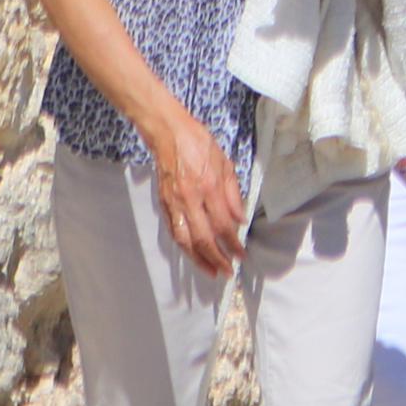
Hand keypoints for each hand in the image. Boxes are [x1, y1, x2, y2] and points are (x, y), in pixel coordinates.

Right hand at [147, 109, 249, 278]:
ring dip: (198, 260)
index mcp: (209, 187)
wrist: (169, 133)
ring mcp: (175, 203)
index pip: (223, 224)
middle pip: (203, 238)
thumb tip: (240, 219)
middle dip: (217, 258)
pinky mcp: (164, 204)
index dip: (233, 243)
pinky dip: (184, 247)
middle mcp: (191, 199)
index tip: (241, 255)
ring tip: (210, 271)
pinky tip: (193, 254)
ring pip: (185, 240)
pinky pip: (174, 231)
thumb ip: (233, 193)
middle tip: (227, 271)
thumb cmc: (200, 144)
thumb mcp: (225, 163)